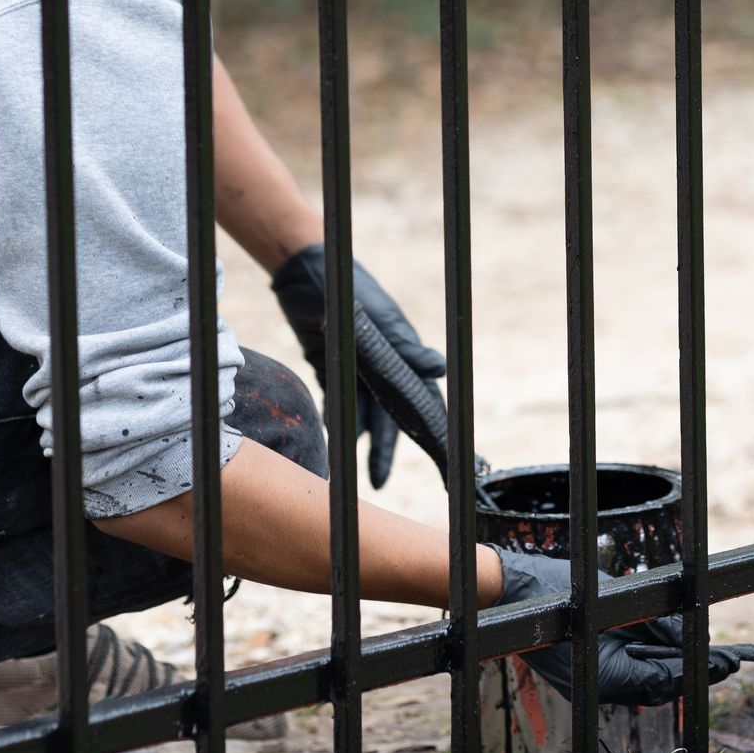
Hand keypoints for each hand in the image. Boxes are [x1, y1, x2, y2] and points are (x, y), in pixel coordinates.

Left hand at [270, 245, 447, 488]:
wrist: (306, 268)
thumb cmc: (344, 288)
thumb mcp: (373, 319)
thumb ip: (403, 347)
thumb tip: (440, 368)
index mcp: (403, 352)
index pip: (425, 400)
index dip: (436, 432)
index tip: (448, 461)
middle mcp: (386, 363)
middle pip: (396, 416)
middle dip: (396, 450)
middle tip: (391, 484)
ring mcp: (361, 365)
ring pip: (370, 415)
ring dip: (370, 443)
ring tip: (373, 480)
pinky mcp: (335, 364)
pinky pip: (342, 401)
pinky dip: (343, 421)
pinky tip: (339, 443)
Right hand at [490, 547, 741, 706]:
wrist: (506, 589)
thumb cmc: (555, 590)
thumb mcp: (612, 600)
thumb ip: (652, 621)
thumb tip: (689, 635)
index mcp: (606, 674)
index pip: (665, 679)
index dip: (699, 669)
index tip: (728, 661)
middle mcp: (598, 685)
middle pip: (657, 688)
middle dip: (689, 671)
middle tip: (724, 660)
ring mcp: (588, 681)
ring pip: (642, 685)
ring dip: (669, 668)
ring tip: (698, 653)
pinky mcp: (583, 671)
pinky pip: (623, 675)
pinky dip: (646, 663)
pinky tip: (660, 648)